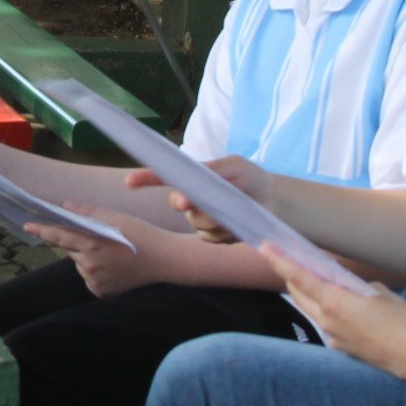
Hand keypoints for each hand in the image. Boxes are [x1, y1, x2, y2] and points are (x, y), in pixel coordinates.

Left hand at [26, 205, 179, 297]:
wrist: (165, 260)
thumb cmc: (141, 234)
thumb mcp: (116, 218)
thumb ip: (88, 212)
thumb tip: (65, 206)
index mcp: (93, 244)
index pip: (60, 236)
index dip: (42, 230)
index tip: (27, 225)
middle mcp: (91, 265)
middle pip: (70, 249)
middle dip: (78, 241)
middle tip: (101, 238)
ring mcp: (96, 281)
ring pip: (80, 264)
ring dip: (87, 256)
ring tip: (113, 253)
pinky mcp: (101, 292)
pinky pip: (89, 277)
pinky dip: (95, 270)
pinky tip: (113, 266)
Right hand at [126, 155, 271, 245]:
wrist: (276, 201)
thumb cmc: (251, 178)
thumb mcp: (234, 167)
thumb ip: (211, 175)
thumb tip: (185, 196)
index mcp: (193, 178)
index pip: (164, 177)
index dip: (145, 178)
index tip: (129, 183)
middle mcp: (193, 200)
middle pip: (179, 205)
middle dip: (191, 205)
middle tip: (205, 204)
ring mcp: (202, 220)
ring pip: (197, 224)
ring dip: (216, 220)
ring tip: (237, 212)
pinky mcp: (214, 237)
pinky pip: (211, 238)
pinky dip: (225, 233)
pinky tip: (238, 225)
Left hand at [261, 243, 405, 379]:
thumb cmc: (398, 319)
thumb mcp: (378, 292)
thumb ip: (356, 285)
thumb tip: (349, 286)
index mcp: (333, 301)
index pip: (299, 277)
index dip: (279, 261)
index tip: (264, 248)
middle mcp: (326, 319)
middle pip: (299, 293)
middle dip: (291, 276)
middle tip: (286, 260)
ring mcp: (332, 335)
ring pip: (311, 309)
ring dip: (308, 294)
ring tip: (313, 280)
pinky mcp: (340, 347)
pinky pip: (326, 324)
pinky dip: (326, 311)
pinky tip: (338, 307)